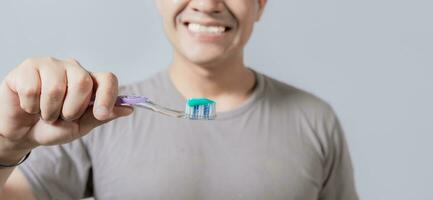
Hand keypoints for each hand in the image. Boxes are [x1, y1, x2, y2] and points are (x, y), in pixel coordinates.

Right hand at [0, 57, 132, 162]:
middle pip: (82, 82)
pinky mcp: (28, 67)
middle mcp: (72, 68)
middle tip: (61, 116)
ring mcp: (50, 64)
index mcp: (90, 81)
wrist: (22, 133)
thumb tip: (128, 108)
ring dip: (48, 111)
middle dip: (71, 109)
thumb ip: (101, 116)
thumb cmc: (52, 127)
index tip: (102, 114)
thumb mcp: (80, 126)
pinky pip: (32, 89)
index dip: (107, 96)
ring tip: (44, 113)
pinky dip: (30, 106)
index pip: (108, 79)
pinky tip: (29, 105)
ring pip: (56, 88)